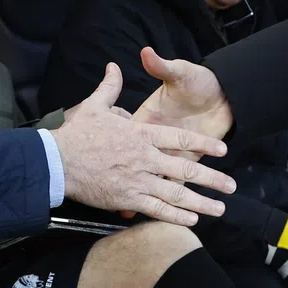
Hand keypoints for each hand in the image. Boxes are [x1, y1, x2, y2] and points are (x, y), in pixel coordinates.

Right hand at [51, 63, 234, 225]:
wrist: (57, 162)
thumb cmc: (76, 135)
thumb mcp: (94, 106)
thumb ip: (110, 87)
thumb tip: (113, 67)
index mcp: (140, 134)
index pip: (180, 139)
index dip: (203, 144)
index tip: (222, 151)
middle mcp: (144, 157)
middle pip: (185, 168)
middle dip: (211, 178)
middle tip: (231, 186)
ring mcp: (137, 180)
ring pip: (176, 192)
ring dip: (201, 202)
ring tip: (220, 208)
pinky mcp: (126, 199)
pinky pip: (157, 208)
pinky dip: (176, 215)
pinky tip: (192, 220)